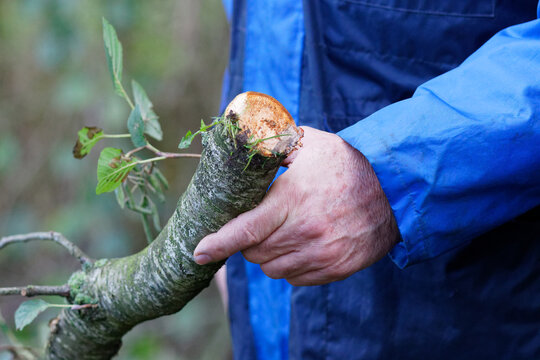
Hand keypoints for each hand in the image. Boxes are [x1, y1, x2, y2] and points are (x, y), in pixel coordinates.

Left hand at [194, 126, 398, 285]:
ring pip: (272, 268)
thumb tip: (244, 143)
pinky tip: (302, 243)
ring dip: (268, 254)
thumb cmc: (347, 163)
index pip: (245, 230)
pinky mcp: (335, 269)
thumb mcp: (309, 143)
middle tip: (261, 221)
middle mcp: (305, 232)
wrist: (394, 190)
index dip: (217, 243)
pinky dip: (289, 265)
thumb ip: (274, 145)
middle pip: (255, 252)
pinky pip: (295, 278)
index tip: (198, 251)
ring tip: (283, 231)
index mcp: (293, 199)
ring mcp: (321, 254)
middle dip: (247, 241)